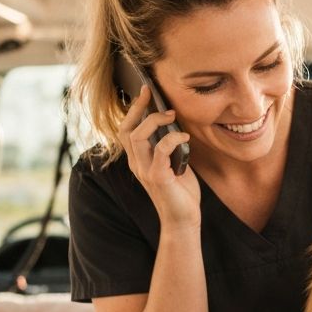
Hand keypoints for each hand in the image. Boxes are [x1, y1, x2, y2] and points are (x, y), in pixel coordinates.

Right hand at [118, 85, 200, 227]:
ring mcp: (144, 171)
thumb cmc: (180, 192)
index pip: (126, 130)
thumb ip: (168, 146)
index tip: (145, 91)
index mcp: (137, 160)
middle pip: (127, 129)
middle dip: (139, 108)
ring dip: (155, 121)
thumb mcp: (173, 164)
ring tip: (172, 115)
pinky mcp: (157, 177)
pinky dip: (172, 138)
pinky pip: (160, 149)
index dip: (133, 109)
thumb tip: (175, 123)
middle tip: (153, 94)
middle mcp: (136, 164)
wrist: (183, 220)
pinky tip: (185, 137)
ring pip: (137, 136)